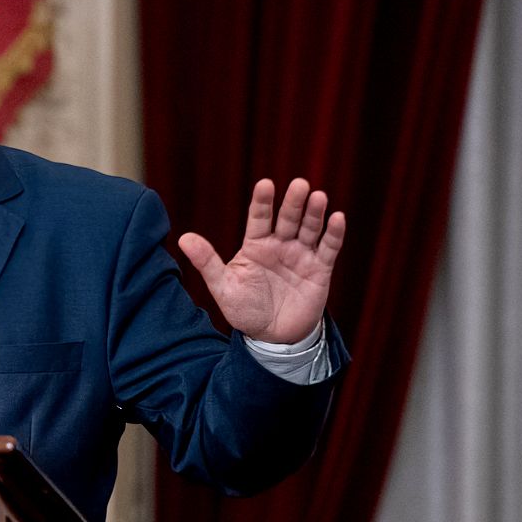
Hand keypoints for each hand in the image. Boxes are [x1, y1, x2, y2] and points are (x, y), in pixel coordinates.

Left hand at [179, 178, 345, 343]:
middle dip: (293, 202)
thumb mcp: (223, 287)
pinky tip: (337, 218)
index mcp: (255, 245)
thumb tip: (184, 238)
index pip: (259, 218)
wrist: (272, 337)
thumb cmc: (245, 310)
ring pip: (309, 228)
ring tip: (318, 196)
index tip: (265, 184)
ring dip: (314, 213)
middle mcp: (279, 245)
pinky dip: (334, 234)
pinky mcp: (320, 270)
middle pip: (287, 218)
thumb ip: (207, 262)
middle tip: (299, 184)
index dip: (262, 202)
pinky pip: (328, 249)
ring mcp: (301, 255)